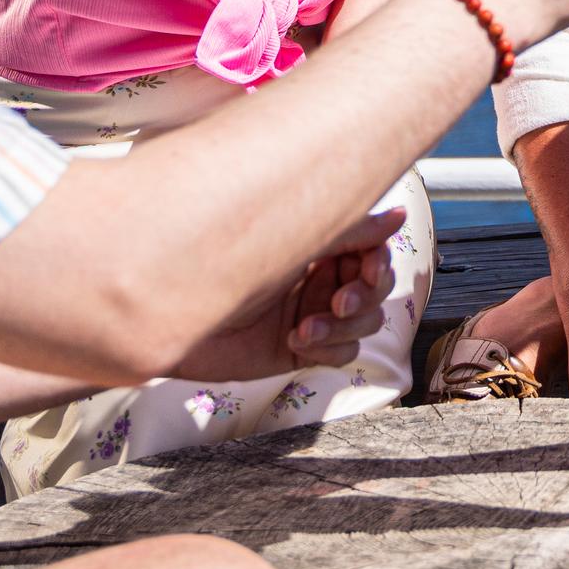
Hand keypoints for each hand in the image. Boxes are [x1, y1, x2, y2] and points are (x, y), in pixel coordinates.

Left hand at [166, 207, 403, 382]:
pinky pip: (343, 353)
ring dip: (344, 326)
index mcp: (318, 241)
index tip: (368, 266)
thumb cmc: (219, 257)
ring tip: (305, 325)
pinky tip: (295, 340)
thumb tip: (400, 215)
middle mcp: (318, 274)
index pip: (373, 249)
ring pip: (366, 323)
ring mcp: (311, 311)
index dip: (378, 261)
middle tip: (339, 300)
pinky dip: (328, 349)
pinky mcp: (299, 348)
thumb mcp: (293, 238)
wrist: (169, 306)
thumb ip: (349, 230)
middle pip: (377, 287)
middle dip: (365, 295)